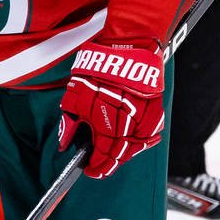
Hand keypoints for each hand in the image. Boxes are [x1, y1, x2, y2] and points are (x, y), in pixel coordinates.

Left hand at [59, 42, 164, 178]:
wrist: (124, 49)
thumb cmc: (97, 71)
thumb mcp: (73, 98)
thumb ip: (69, 125)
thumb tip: (65, 143)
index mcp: (107, 125)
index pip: (103, 156)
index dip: (96, 167)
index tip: (90, 170)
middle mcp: (129, 126)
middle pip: (121, 155)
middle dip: (109, 162)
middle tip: (100, 166)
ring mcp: (145, 120)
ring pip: (136, 147)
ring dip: (124, 153)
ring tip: (113, 154)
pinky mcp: (155, 112)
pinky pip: (150, 135)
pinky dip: (140, 141)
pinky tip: (130, 140)